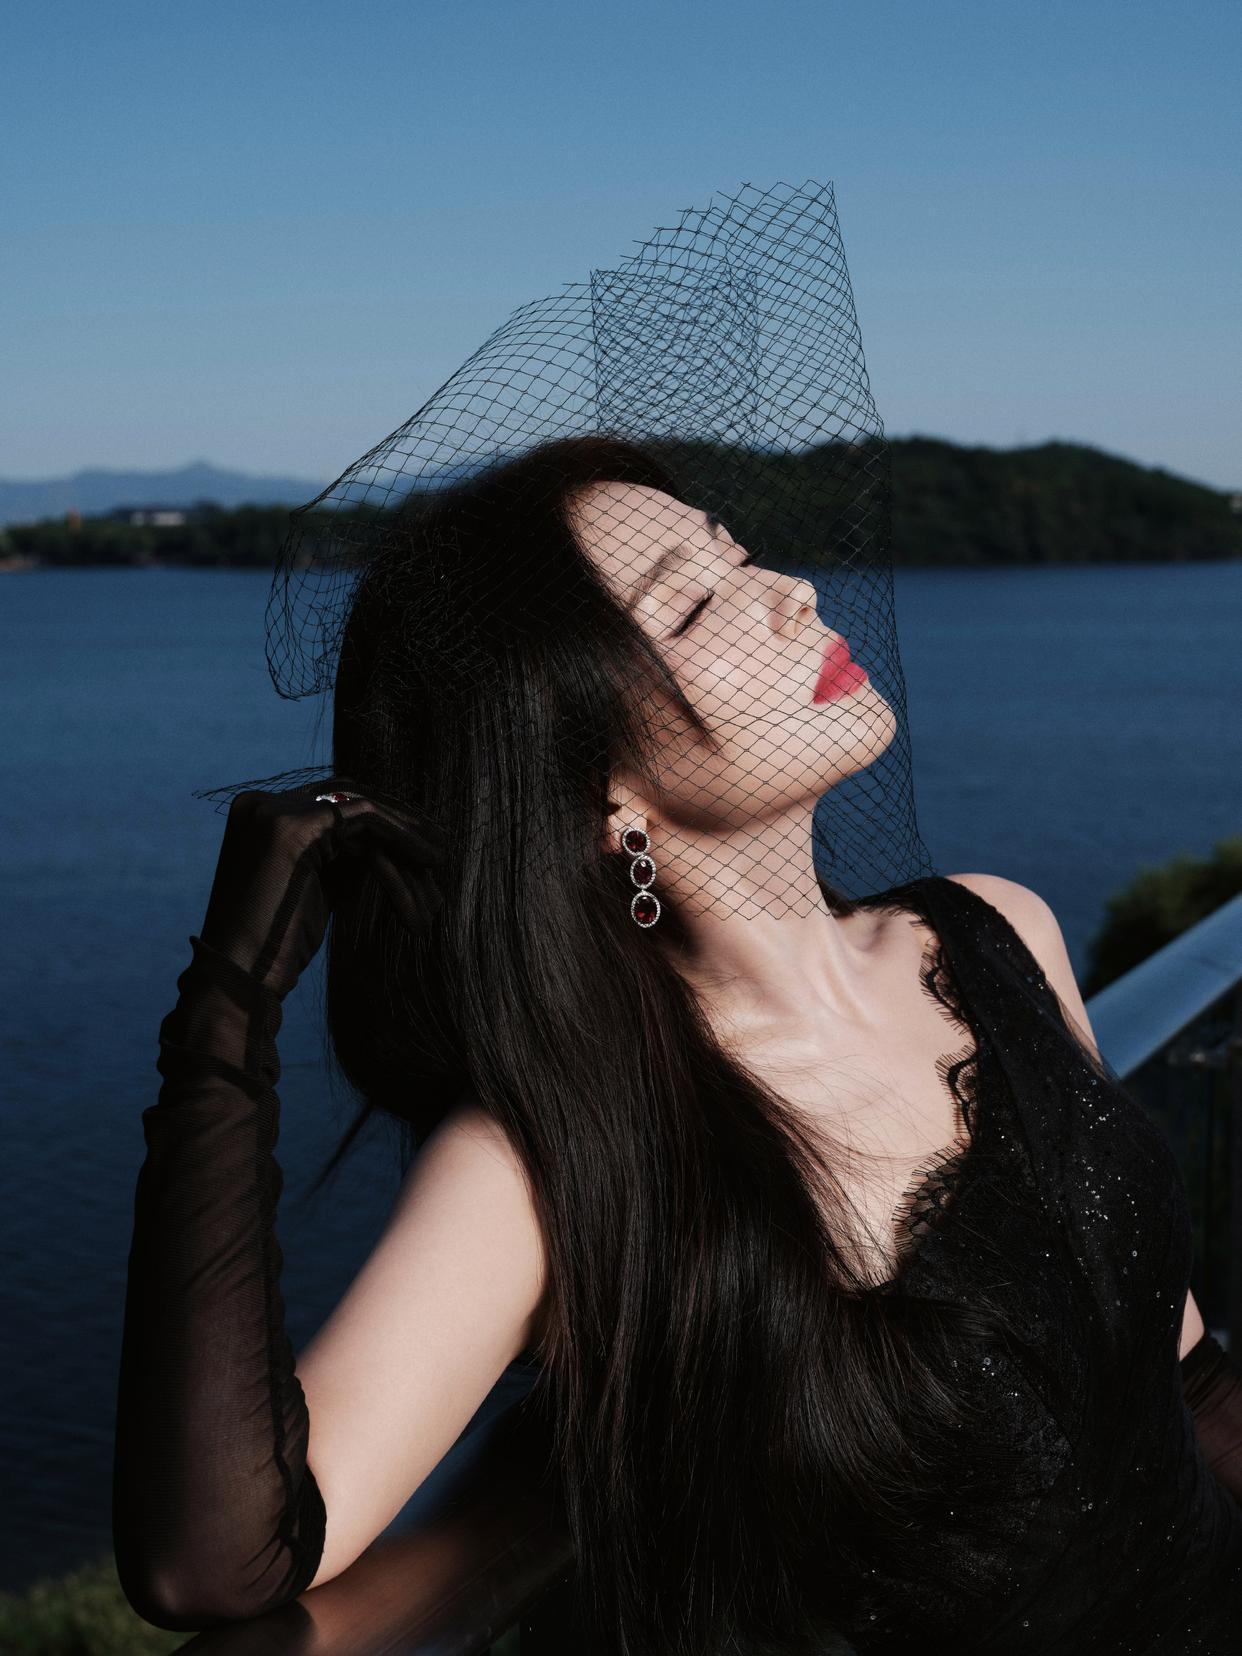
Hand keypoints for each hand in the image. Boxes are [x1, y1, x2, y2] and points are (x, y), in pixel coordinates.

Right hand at [196, 776, 447, 1001]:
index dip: (380, 817)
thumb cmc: (277, 944)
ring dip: (406, 835)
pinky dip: (402, 835)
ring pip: (362, 807)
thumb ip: (344, 854)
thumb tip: (393, 839)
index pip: (331, 798)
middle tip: (437, 844)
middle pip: (348, 795)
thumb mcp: (316, 885)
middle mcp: (261, 803)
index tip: (419, 841)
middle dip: (398, 819)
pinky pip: (366, 818)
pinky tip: (429, 859)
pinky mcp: (295, 827)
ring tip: (440, 860)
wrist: (241, 979)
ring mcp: (274, 811)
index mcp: (258, 814)